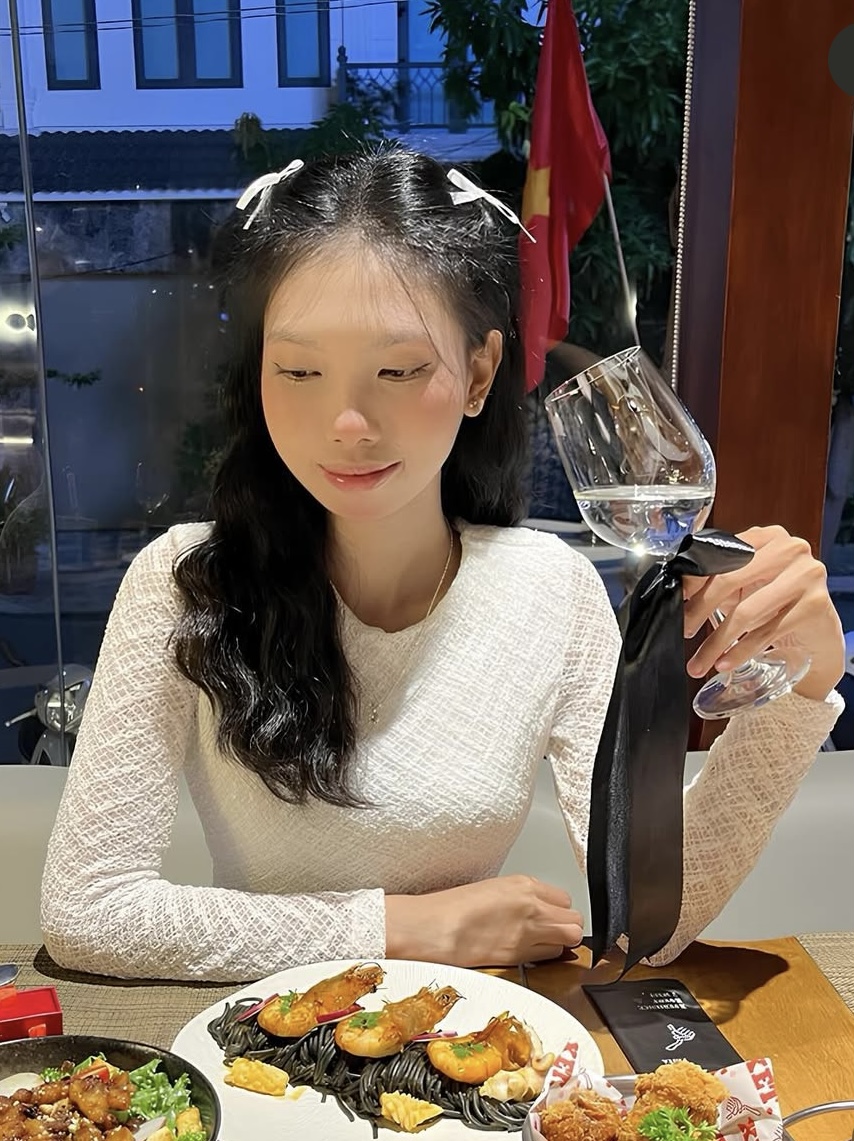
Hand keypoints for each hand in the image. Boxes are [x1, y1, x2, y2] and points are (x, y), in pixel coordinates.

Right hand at [385, 875, 583, 967]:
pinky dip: (545, 957)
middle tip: (553, 931)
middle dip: (566, 927)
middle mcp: (533, 907)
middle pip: (575, 921)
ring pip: (569, 940)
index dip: (558, 909)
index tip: (551, 914)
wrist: (435, 928)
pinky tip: (529, 953)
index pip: (564, 899)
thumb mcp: (493, 889)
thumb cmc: (453, 907)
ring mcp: (529, 933)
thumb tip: (534, 907)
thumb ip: (521, 897)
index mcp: (524, 884)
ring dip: (559, 944)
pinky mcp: (520, 956)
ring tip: (541, 943)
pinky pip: (550, 957)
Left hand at [683, 525, 844, 702]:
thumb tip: (680, 591)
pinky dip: (740, 651)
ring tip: (699, 662)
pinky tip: (725, 663)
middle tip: (684, 630)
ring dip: (716, 642)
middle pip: (729, 580)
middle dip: (699, 610)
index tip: (678, 600)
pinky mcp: (815, 604)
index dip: (695, 579)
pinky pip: (766, 632)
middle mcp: (790, 549)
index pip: (721, 554)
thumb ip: (716, 580)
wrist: (817, 631)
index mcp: (767, 536)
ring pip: (746, 611)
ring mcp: (806, 574)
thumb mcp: (744, 586)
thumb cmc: (775, 603)